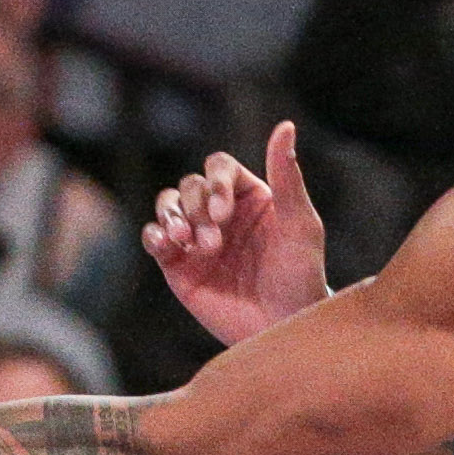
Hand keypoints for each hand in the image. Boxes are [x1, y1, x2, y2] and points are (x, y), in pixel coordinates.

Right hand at [141, 121, 328, 347]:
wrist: (283, 329)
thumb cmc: (301, 276)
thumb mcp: (300, 224)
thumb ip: (288, 176)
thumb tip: (285, 125)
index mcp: (248, 196)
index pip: (218, 167)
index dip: (215, 182)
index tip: (224, 212)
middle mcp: (218, 212)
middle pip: (189, 185)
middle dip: (196, 208)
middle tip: (214, 242)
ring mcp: (195, 237)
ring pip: (167, 205)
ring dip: (173, 218)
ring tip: (188, 243)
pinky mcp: (176, 265)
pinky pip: (153, 238)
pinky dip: (154, 236)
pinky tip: (167, 246)